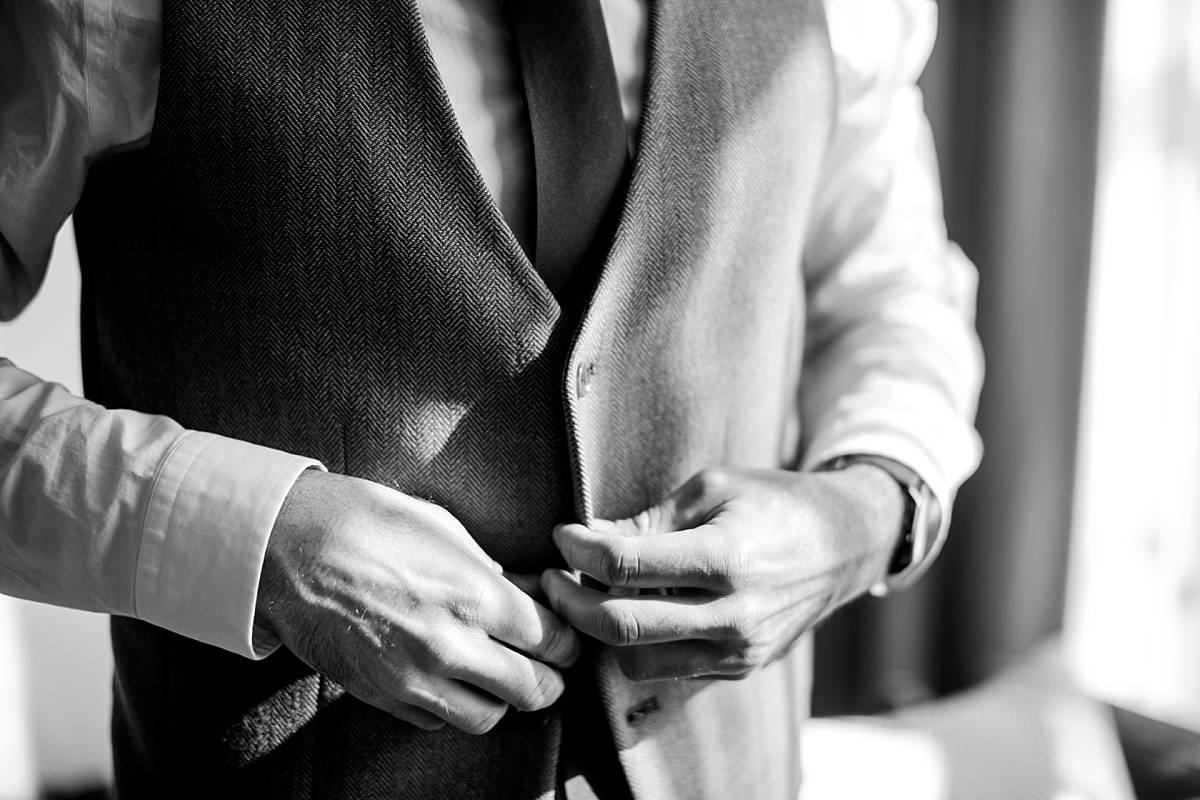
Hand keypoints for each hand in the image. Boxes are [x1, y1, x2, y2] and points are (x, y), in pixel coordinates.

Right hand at [256, 471, 579, 732]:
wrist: (282, 550)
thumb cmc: (362, 522)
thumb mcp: (440, 528)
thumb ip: (490, 570)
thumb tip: (528, 593)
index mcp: (472, 595)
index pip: (551, 640)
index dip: (566, 638)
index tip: (562, 633)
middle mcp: (447, 646)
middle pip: (533, 689)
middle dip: (549, 677)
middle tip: (545, 662)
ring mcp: (411, 679)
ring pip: (487, 718)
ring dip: (502, 699)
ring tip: (498, 674)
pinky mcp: (380, 697)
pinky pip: (436, 722)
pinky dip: (452, 706)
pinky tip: (449, 677)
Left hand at [541, 465, 901, 681]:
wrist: (844, 544)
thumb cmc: (774, 502)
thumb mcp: (712, 489)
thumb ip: (648, 520)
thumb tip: (589, 538)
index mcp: (725, 557)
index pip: (623, 565)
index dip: (578, 550)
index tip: (562, 535)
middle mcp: (733, 614)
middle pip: (619, 625)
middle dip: (569, 601)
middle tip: (552, 576)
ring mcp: (737, 651)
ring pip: (635, 660)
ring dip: (601, 630)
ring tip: (592, 594)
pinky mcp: (739, 669)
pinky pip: (667, 669)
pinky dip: (638, 645)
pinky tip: (633, 610)